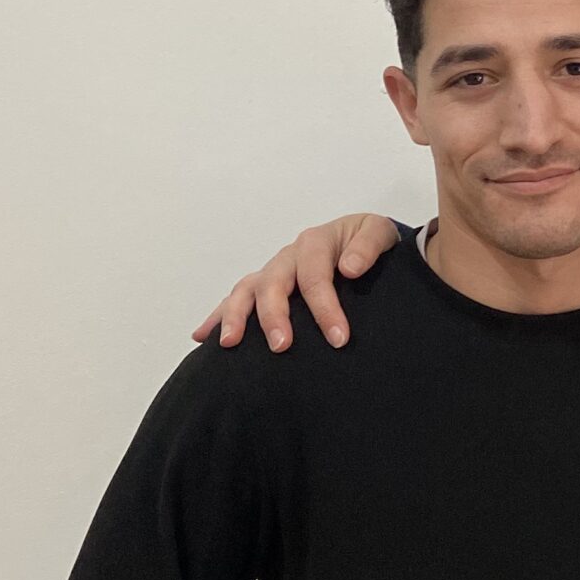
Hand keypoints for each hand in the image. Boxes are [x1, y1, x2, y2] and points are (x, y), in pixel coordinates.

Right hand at [193, 215, 400, 352]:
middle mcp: (288, 256)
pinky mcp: (265, 285)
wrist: (363, 241)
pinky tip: (201, 337)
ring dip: (235, 316)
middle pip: (273, 283)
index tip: (338, 339)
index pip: (315, 276)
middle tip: (282, 346)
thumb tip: (349, 268)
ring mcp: (273, 271)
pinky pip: (236, 299)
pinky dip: (217, 316)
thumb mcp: (378, 232)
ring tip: (230, 343)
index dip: (325, 308)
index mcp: (315, 243)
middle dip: (274, 316)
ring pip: (246, 290)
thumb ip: (368, 246)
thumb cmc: (369, 240)